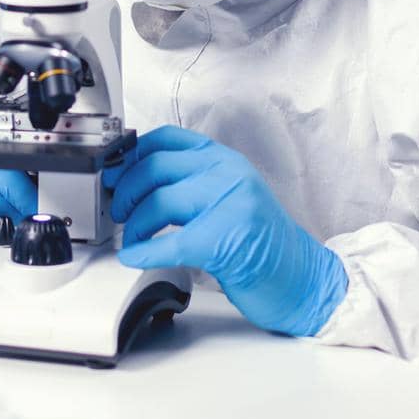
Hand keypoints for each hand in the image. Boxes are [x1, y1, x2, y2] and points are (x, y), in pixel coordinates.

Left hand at [104, 125, 347, 335]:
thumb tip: (134, 182)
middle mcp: (230, 174)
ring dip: (135, 225)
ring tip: (134, 239)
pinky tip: (134, 258)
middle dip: (126, 191)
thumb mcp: (229, 197)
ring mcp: (232, 204)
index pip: (167, 139)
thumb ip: (191, 183)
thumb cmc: (262, 244)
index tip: (114, 171)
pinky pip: (171, 242)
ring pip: (160, 201)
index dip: (131, 154)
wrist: (305, 280)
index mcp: (226, 160)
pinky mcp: (228, 239)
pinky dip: (144, 252)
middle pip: (155, 167)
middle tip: (121, 212)